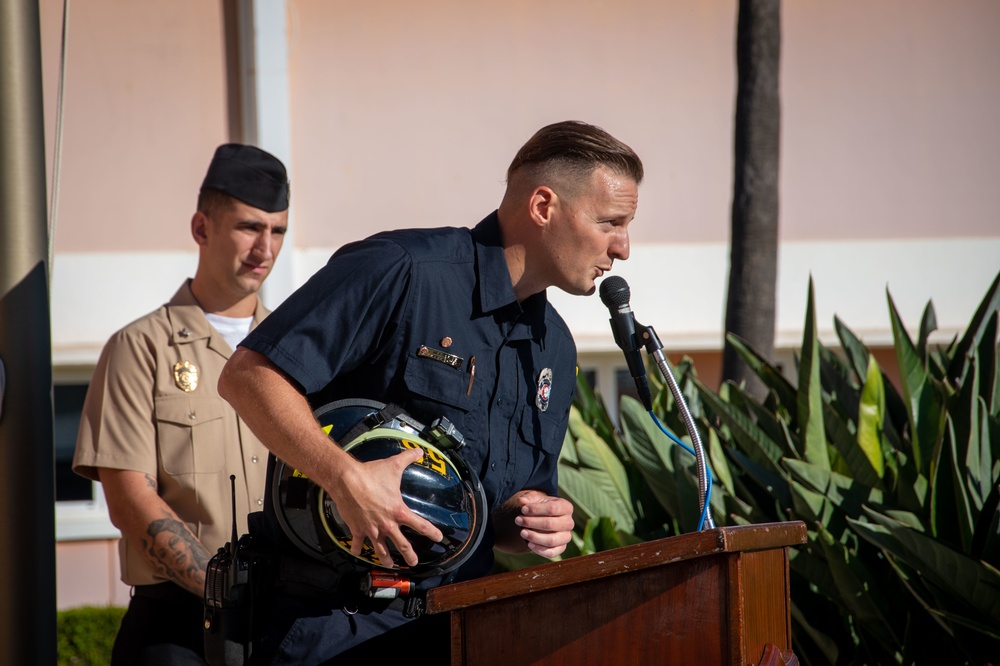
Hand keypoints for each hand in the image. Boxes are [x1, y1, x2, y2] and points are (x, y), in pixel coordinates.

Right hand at [326, 447, 444, 567]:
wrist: (347, 480)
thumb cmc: (371, 474)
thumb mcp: (393, 465)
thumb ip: (408, 458)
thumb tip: (420, 451)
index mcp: (398, 511)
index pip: (420, 525)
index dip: (432, 532)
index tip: (438, 538)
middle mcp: (387, 524)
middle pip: (402, 545)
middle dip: (409, 555)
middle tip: (414, 562)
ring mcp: (372, 529)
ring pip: (380, 549)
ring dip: (385, 558)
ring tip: (389, 565)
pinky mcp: (357, 529)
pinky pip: (358, 543)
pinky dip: (357, 549)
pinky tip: (357, 552)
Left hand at [511, 490, 574, 557]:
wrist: (544, 517)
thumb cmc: (541, 506)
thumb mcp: (536, 499)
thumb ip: (529, 498)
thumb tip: (521, 501)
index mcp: (566, 507)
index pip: (552, 508)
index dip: (536, 509)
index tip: (523, 509)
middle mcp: (569, 523)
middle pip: (551, 524)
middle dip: (532, 522)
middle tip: (518, 520)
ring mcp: (566, 537)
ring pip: (551, 540)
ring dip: (534, 537)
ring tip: (522, 532)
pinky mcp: (561, 548)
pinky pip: (551, 553)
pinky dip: (539, 550)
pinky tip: (529, 544)